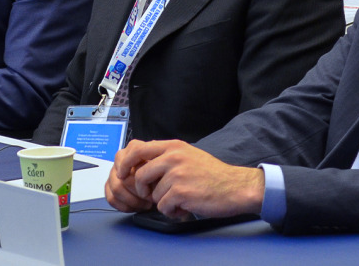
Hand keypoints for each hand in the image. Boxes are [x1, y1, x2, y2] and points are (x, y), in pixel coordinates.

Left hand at [105, 140, 264, 219]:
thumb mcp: (188, 155)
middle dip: (143, 190)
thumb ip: (167, 156)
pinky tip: (185, 207)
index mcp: (173, 146)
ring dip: (164, 202)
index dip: (125, 163)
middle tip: (152, 195)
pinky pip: (163, 206)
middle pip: (140, 175)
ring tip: (180, 200)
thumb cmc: (213, 175)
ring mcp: (177, 174)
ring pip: (153, 194)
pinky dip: (172, 211)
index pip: (137, 148)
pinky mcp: (181, 191)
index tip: (122, 174)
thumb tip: (143, 164)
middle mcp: (174, 156)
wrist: (236, 187)